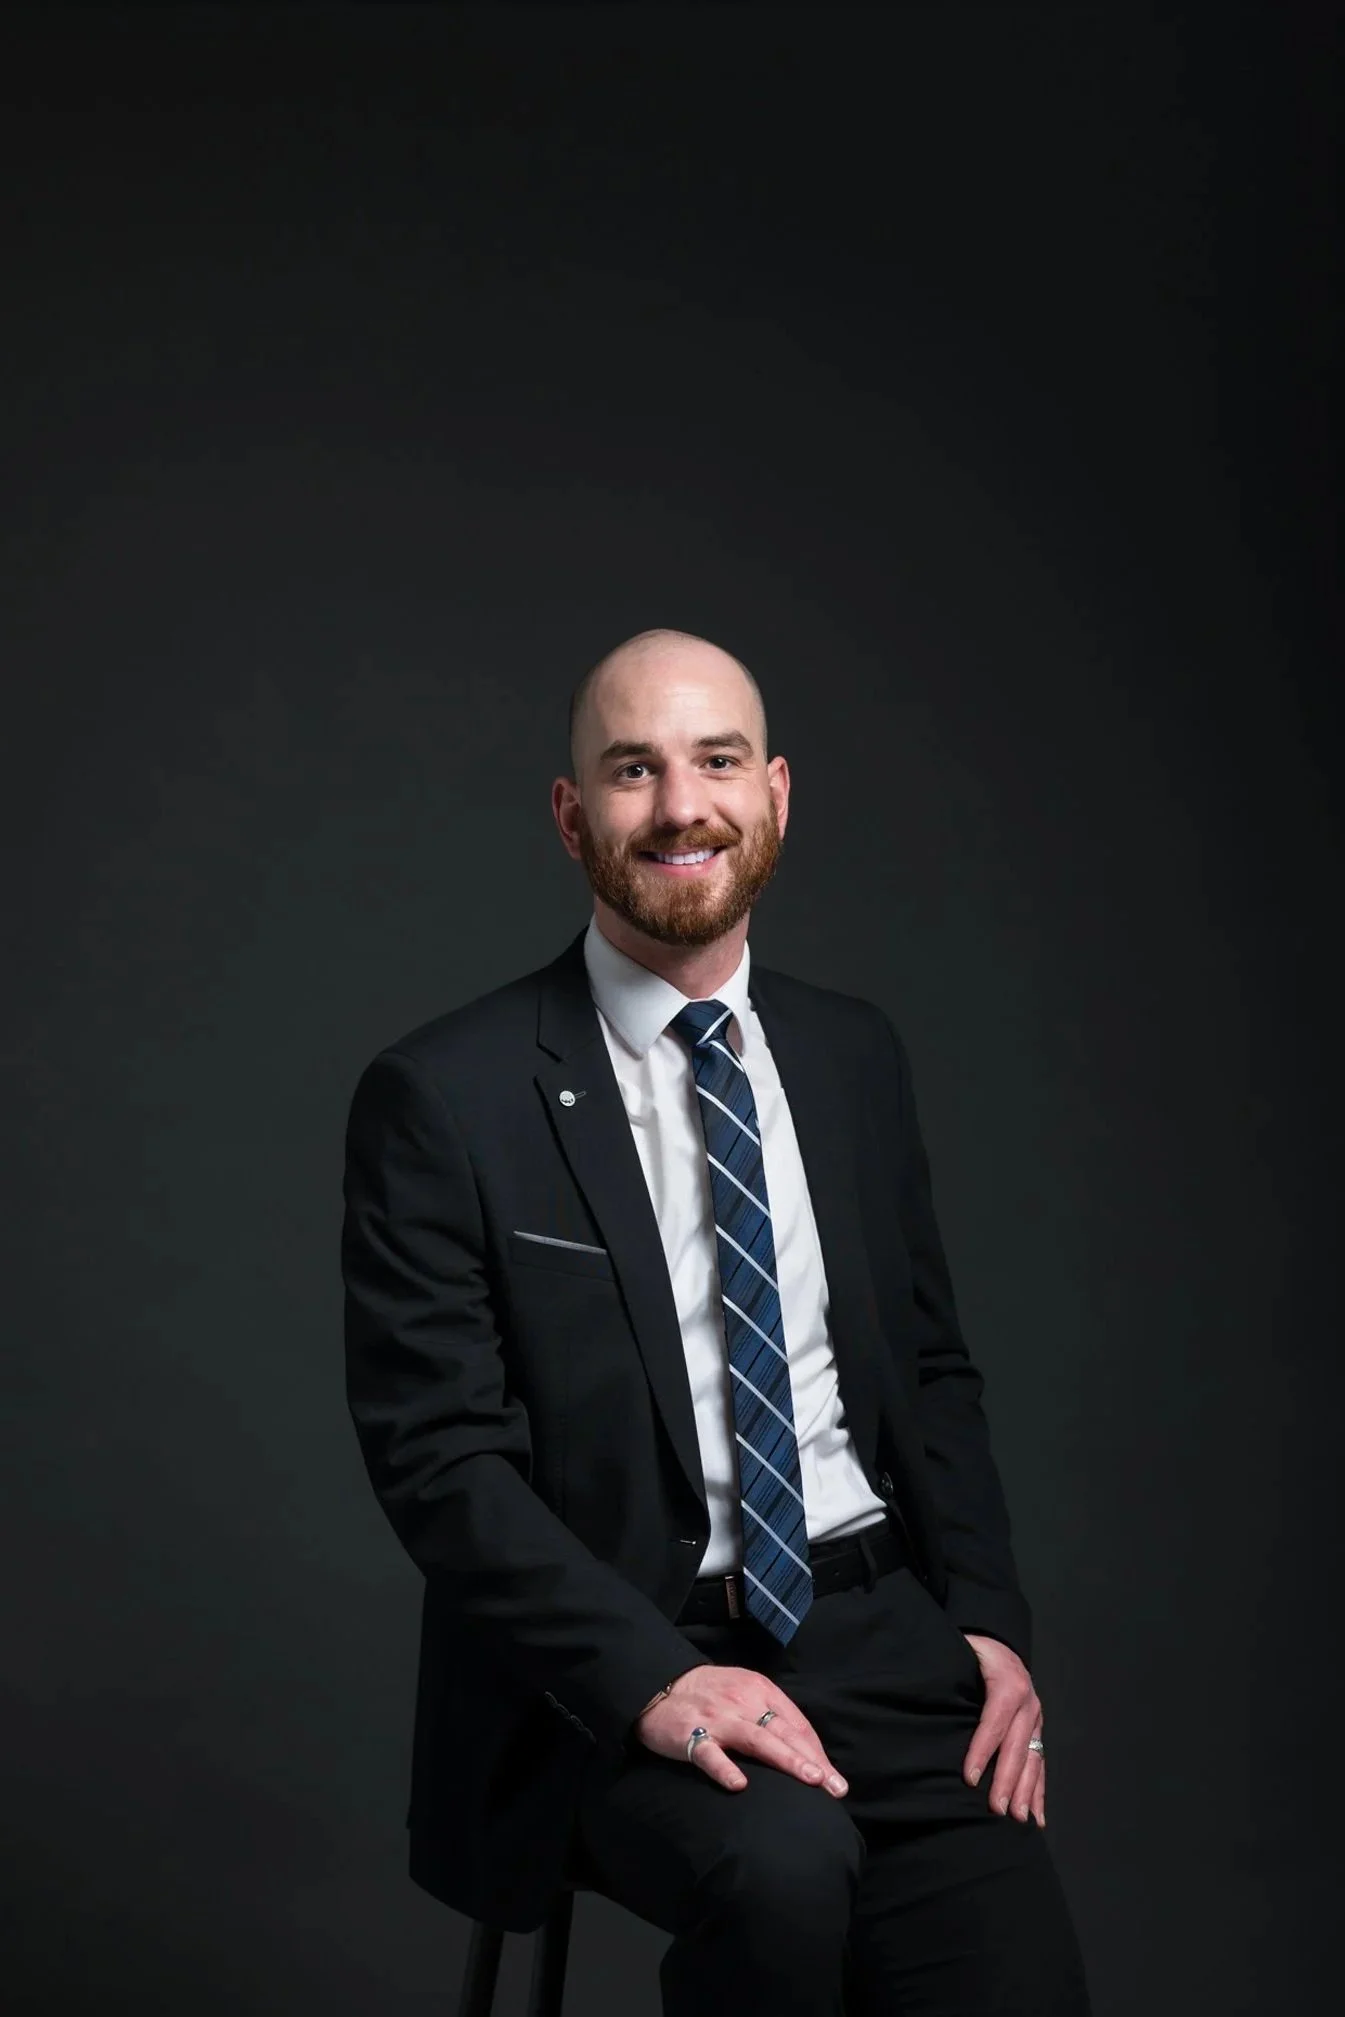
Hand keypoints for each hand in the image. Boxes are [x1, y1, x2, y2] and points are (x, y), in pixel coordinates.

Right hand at [636, 1663, 848, 1797]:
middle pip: (784, 1731)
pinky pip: (709, 1753)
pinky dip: (724, 1768)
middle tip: (835, 1787)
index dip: (818, 1752)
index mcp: (760, 1690)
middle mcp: (743, 1701)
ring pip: (757, 1739)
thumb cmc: (710, 1695)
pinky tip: (739, 1784)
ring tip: (810, 1780)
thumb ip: (770, 1716)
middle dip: (813, 1760)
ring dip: (786, 1759)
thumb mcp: (745, 1693)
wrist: (659, 1685)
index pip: (797, 1723)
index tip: (835, 1780)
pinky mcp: (690, 1734)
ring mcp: (718, 1718)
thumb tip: (805, 1751)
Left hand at [961, 1633, 1045, 1825]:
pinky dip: (1039, 1791)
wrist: (1001, 1642)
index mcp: (1008, 1685)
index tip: (970, 1778)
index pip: (994, 1722)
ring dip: (1027, 1792)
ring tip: (1020, 1819)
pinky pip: (1040, 1764)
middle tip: (997, 1809)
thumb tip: (924, 1696)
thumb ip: (949, 1672)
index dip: (982, 1750)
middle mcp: (1028, 1704)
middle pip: (1017, 1746)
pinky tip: (1038, 1817)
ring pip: (1033, 1759)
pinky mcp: (1038, 1731)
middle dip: (1007, 1780)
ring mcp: (1036, 1720)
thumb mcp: (963, 1651)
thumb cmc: (975, 1651)